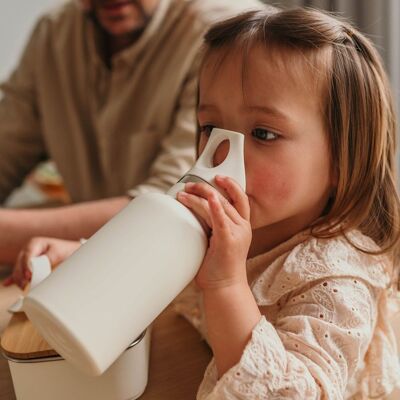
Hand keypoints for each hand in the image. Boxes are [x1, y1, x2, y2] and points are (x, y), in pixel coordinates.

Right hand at [3, 237, 80, 288]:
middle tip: (26, 285)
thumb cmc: (65, 251)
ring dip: (19, 279)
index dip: (26, 266)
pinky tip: (8, 284)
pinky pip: (19, 273)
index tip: (29, 275)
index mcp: (34, 243)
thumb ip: (47, 259)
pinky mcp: (28, 267)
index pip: (27, 255)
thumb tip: (36, 270)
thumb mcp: (58, 253)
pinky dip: (14, 279)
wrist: (71, 252)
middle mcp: (28, 250)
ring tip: (24, 288)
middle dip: (21, 275)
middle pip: (19, 263)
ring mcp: (27, 258)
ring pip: (18, 270)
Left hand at [177, 175, 251, 289]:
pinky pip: (221, 219)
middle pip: (226, 198)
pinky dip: (215, 207)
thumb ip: (211, 226)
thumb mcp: (217, 241)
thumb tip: (192, 215)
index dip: (230, 184)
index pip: (239, 198)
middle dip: (205, 188)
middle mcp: (242, 227)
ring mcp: (237, 233)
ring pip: (219, 206)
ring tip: (184, 194)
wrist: (225, 288)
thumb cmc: (218, 268)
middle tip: (189, 186)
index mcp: (241, 226)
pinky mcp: (228, 241)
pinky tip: (208, 199)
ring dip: (199, 197)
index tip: (216, 176)